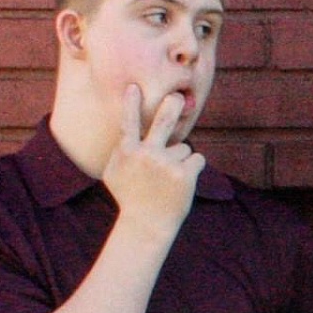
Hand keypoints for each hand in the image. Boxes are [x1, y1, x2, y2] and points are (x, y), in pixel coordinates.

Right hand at [102, 84, 202, 241]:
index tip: (134, 88)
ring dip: (181, 159)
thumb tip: (126, 131)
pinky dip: (194, 168)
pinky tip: (182, 183)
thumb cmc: (130, 198)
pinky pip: (197, 159)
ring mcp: (166, 164)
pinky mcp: (185, 174)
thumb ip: (121, 151)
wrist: (146, 225)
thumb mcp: (114, 173)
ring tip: (170, 180)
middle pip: (164, 122)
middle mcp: (146, 154)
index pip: (129, 122)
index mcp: (127, 151)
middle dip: (172, 105)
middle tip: (179, 96)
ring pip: (184, 147)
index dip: (132, 103)